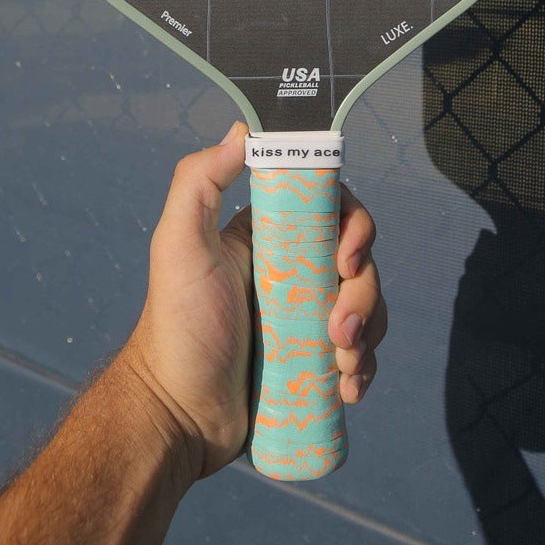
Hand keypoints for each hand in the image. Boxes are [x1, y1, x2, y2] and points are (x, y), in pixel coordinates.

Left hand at [124, 122, 385, 482]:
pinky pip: (361, 355)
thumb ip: (199, 180)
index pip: (333, 211)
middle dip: (364, 295)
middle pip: (361, 264)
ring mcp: (306, 319)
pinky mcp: (315, 364)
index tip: (346, 258)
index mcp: (269, 238)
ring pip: (368, 310)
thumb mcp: (178, 244)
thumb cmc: (176, 327)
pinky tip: (347, 388)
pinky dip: (364, 369)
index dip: (356, 228)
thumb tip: (243, 129)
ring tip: (340, 365)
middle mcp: (293, 272)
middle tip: (337, 328)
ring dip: (367, 334)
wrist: (178, 415)